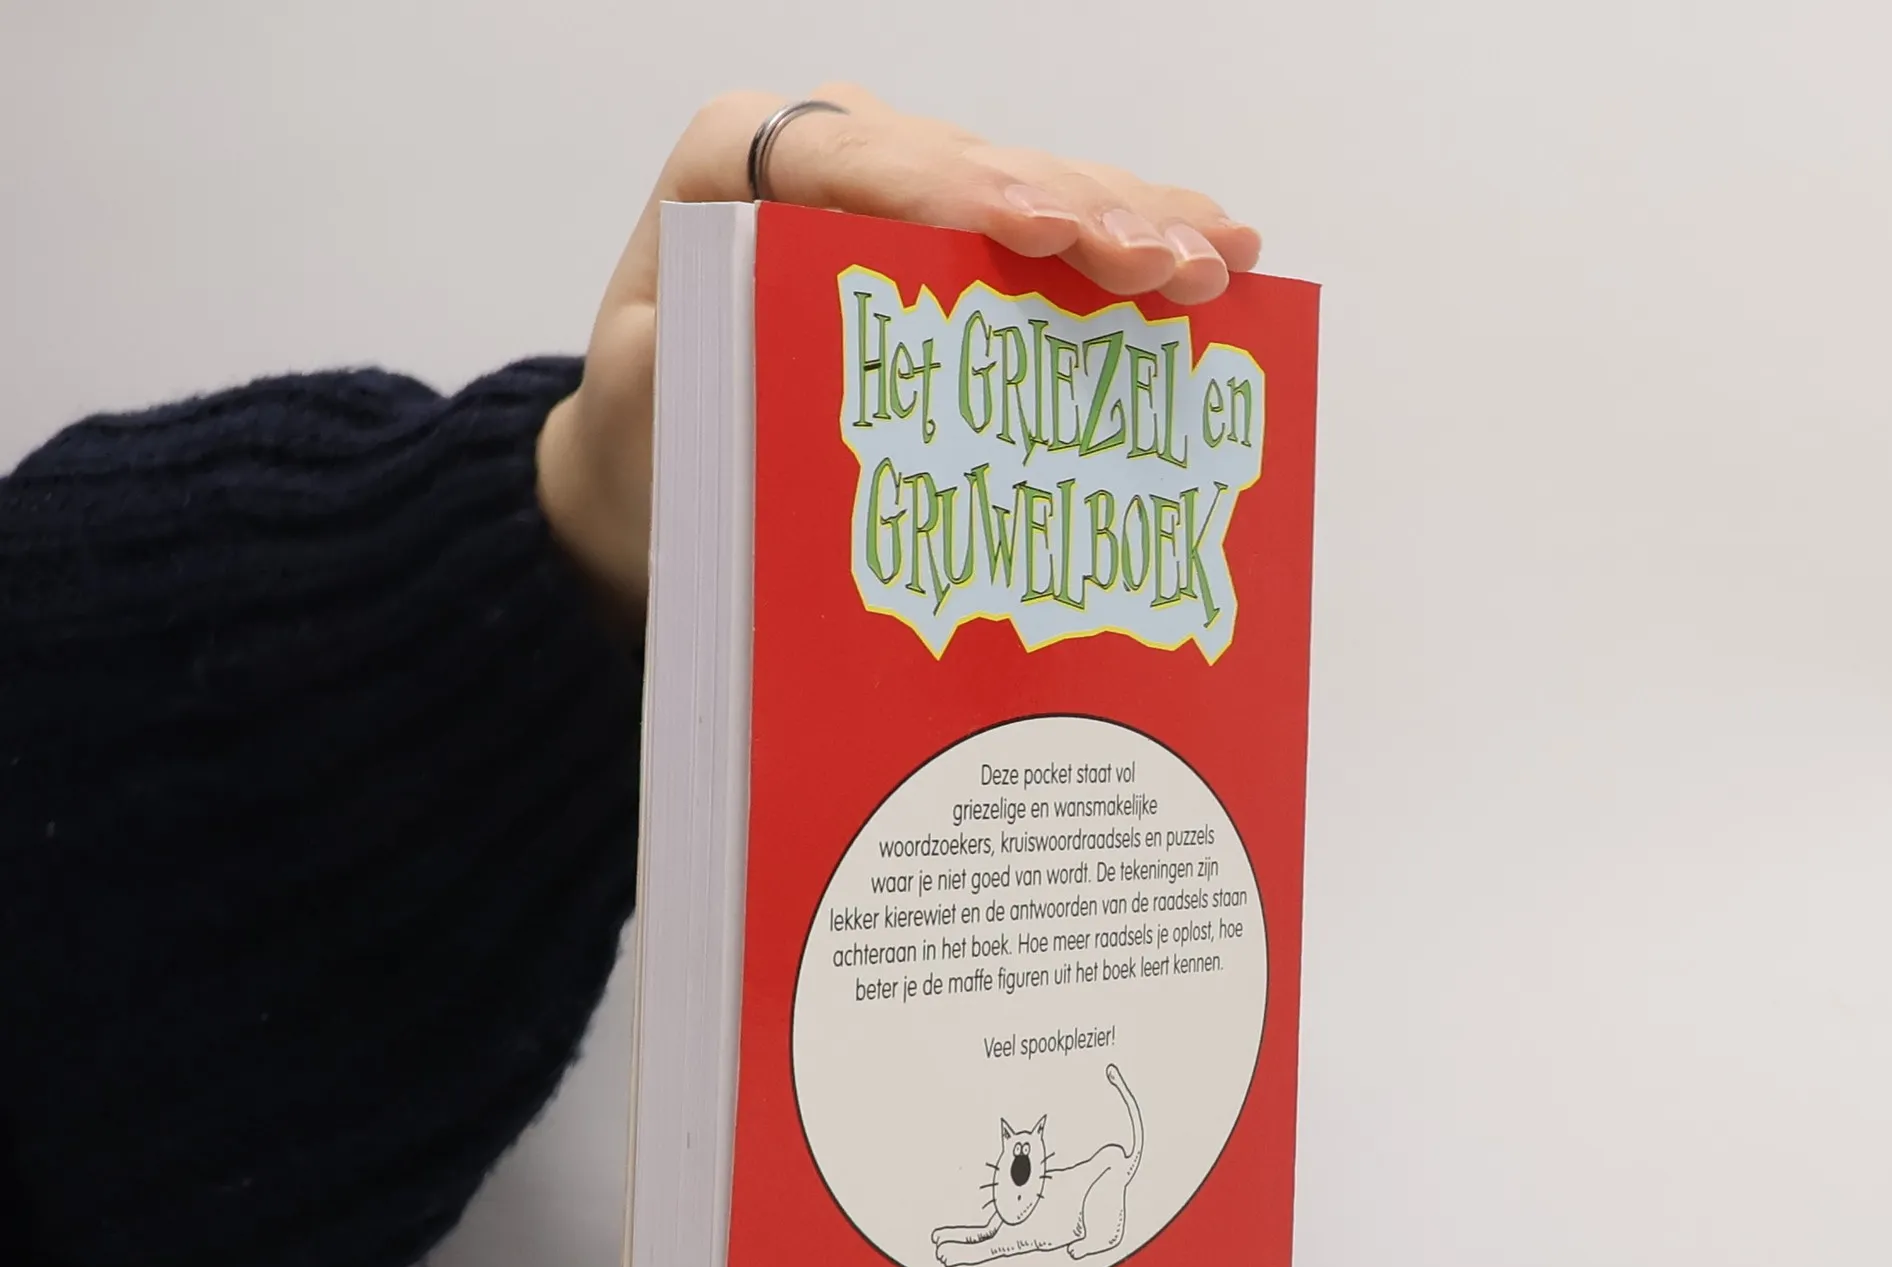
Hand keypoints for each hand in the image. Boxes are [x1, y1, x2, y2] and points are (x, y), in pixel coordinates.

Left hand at [535, 83, 1261, 610]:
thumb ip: (702, 352)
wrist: (646, 466)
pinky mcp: (948, 234)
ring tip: (1220, 259)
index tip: (1038, 230)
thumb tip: (822, 350)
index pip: (855, 162)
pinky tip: (1212, 247)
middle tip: (1166, 263)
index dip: (955, 191)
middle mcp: (824, 150)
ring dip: (1131, 221)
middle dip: (1076, 210)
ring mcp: (898, 185)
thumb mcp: (646, 398)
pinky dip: (1130, 236)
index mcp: (735, 163)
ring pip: (1030, 185)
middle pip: (968, 165)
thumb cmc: (646, 437)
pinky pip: (1048, 224)